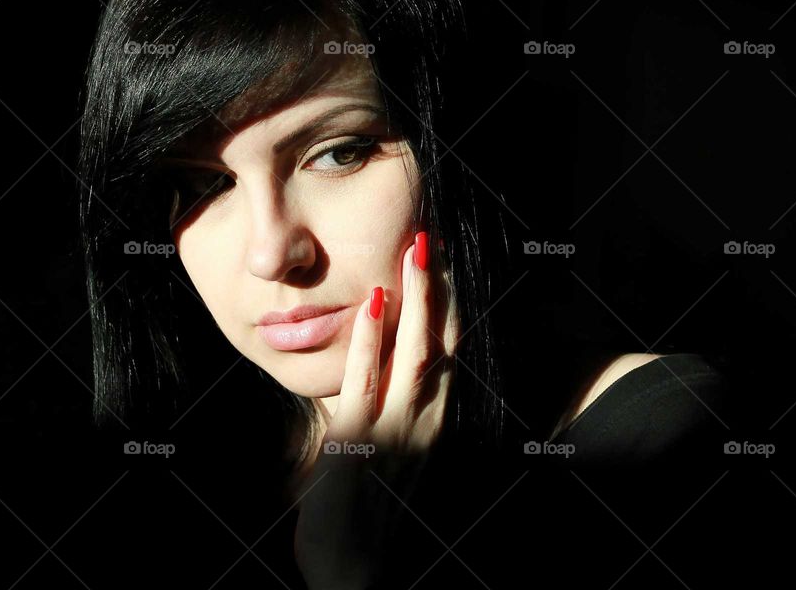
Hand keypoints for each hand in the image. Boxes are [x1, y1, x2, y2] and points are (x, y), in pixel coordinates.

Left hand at [293, 232, 459, 588]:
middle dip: (436, 291)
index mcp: (428, 424)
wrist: (352, 570)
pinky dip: (370, 343)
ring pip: (413, 357)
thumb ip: (373, 407)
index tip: (438, 262)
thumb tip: (364, 364)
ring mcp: (396, 436)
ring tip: (413, 253)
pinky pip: (367, 387)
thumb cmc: (359, 510)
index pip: (444, 353)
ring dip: (414, 301)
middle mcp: (423, 426)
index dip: (444, 306)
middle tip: (429, 239)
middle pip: (439, 345)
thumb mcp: (373, 449)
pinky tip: (371, 306)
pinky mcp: (359, 448)